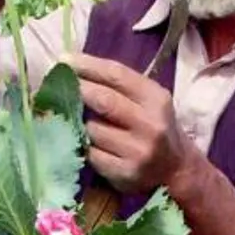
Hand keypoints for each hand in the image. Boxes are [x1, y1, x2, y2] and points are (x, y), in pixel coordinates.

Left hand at [69, 54, 190, 196]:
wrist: (175, 170)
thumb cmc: (153, 127)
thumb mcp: (148, 101)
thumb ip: (119, 86)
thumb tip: (74, 69)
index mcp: (156, 99)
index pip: (117, 75)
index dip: (88, 66)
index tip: (64, 60)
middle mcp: (150, 124)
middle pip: (104, 100)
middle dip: (78, 90)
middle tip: (59, 85)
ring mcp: (138, 151)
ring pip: (93, 129)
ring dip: (79, 122)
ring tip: (72, 117)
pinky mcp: (124, 173)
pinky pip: (91, 153)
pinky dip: (83, 145)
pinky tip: (82, 142)